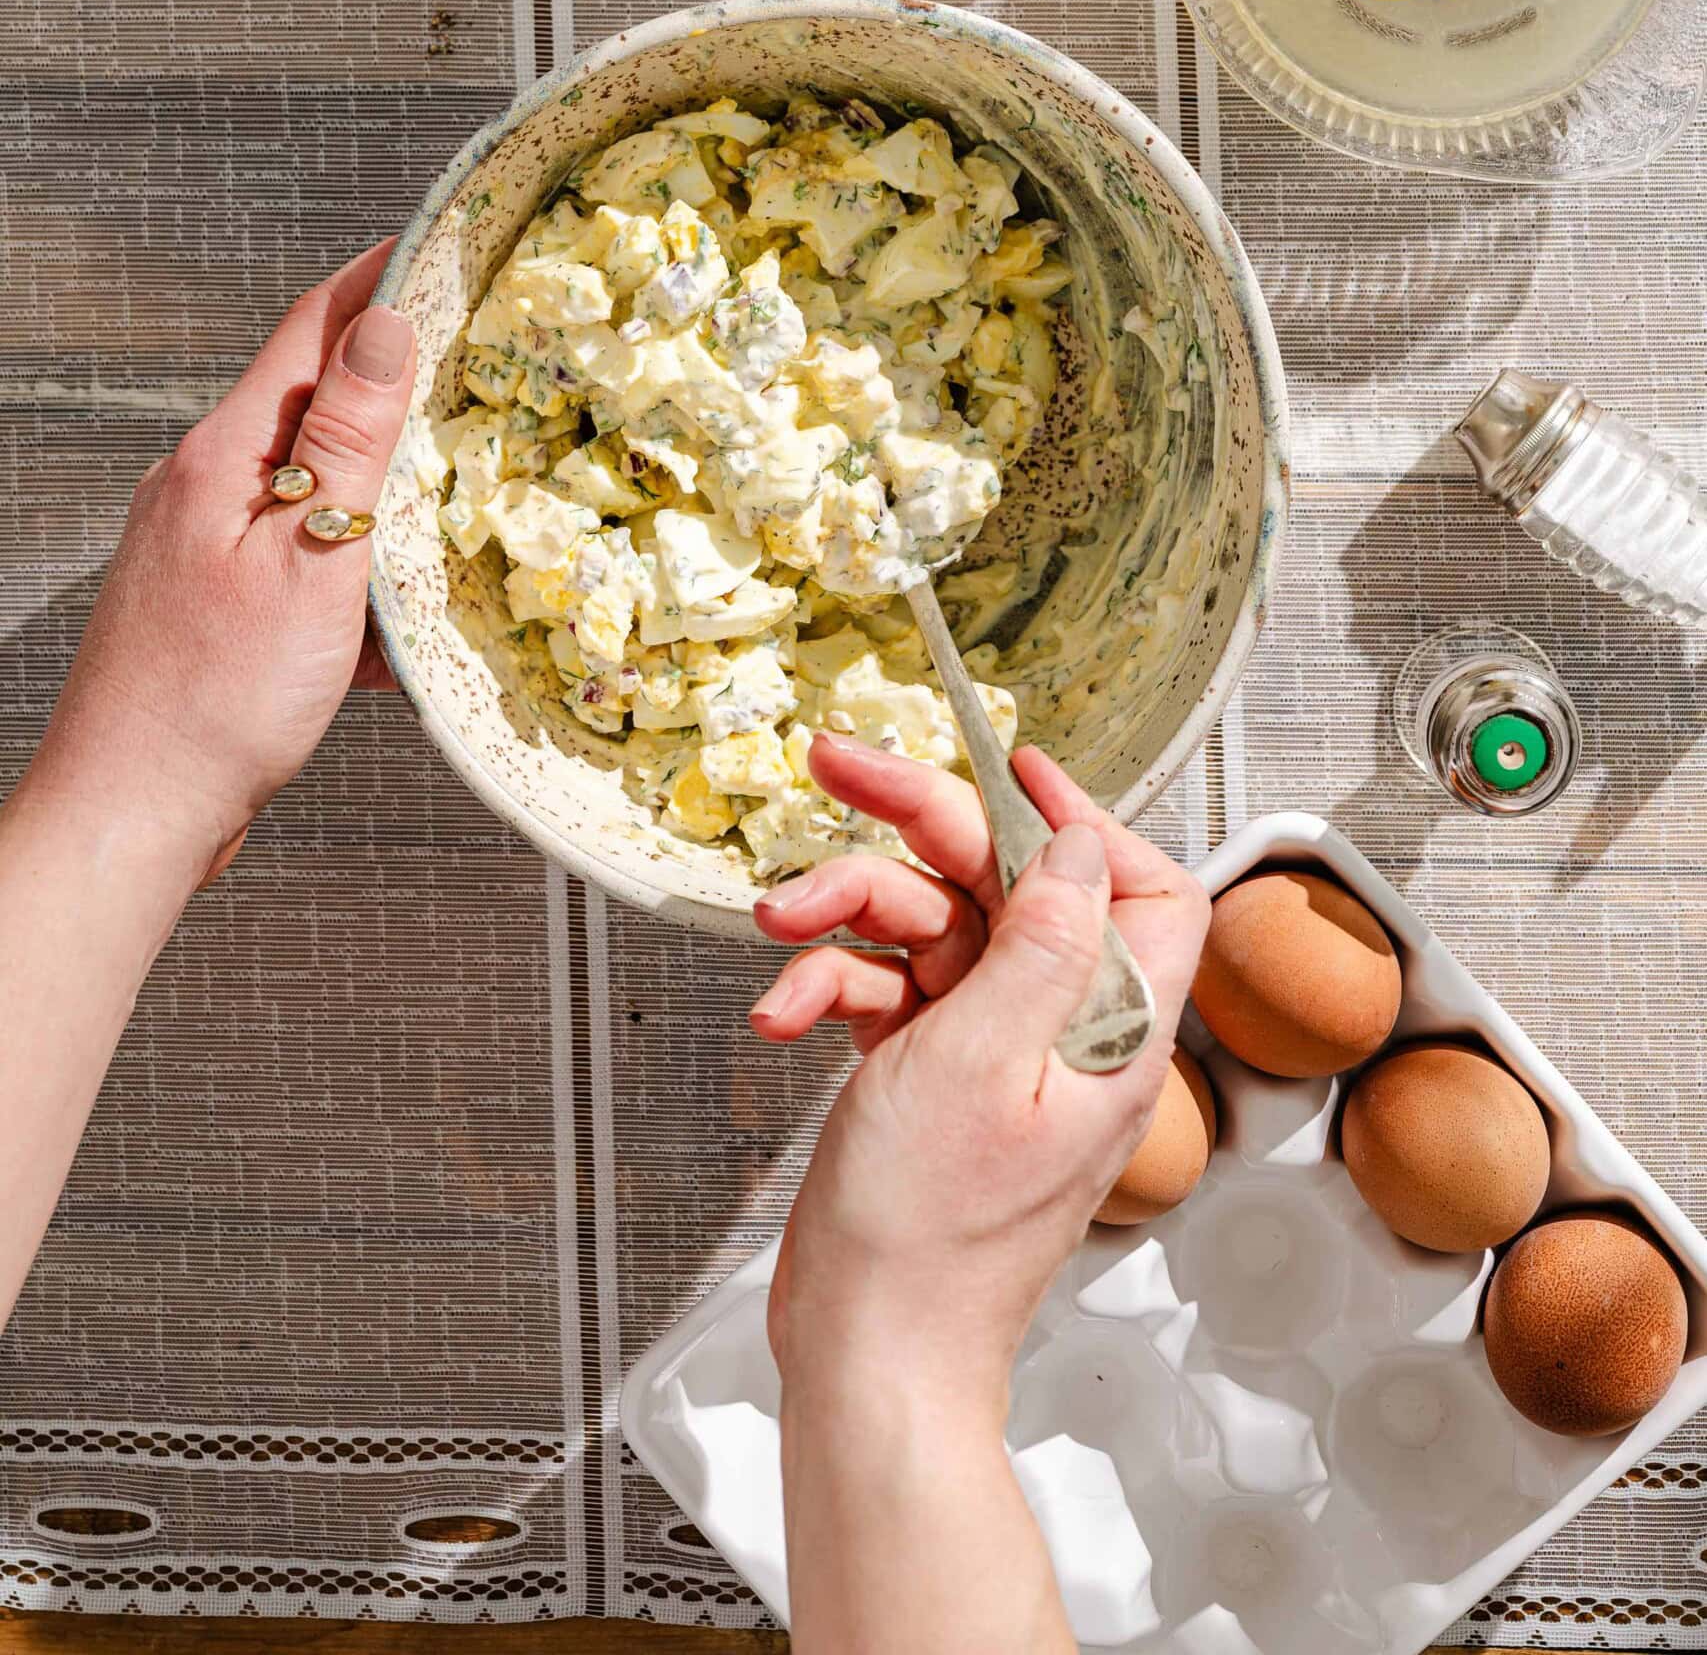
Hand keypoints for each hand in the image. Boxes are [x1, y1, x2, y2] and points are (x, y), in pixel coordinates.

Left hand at [23, 243, 415, 886]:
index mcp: (222, 456)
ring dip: (380, 490)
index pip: (311, 327)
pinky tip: (386, 622)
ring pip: (312, 485)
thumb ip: (350, 440)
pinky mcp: (212, 602)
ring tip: (448, 503)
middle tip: (476, 359)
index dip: (379, 277)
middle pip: (313, 400)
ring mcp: (201, 543)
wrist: (130, 816)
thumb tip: (385, 323)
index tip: (440, 239)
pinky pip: (300, 555)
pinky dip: (352, 572)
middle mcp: (201, 484)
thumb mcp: (310, 557)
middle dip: (393, 380)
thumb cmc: (213, 703)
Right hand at [749, 735, 1208, 1410]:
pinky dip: (828, 983)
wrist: (867, 1355)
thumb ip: (1040, 943)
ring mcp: (992, 1052)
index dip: (1084, 817)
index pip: (1139, 889)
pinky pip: (886, 989)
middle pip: (1006, 885)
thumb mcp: (983, 1062)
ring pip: (931, 927)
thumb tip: (1083, 844)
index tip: (1014, 764)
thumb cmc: (929, 1242)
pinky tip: (781, 1011)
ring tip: (779, 919)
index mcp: (1111, 1029)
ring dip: (846, 912)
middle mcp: (1061, 1031)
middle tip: (837, 762)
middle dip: (917, 822)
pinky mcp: (930, 1073)